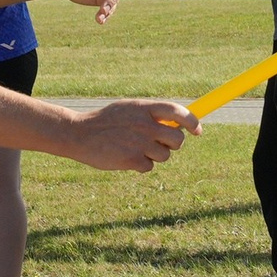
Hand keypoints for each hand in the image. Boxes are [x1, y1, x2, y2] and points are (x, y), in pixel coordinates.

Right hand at [68, 99, 197, 170]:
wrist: (79, 134)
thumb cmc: (106, 121)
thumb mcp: (129, 108)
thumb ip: (151, 114)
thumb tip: (179, 124)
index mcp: (145, 108)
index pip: (180, 113)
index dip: (193, 122)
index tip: (197, 131)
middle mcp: (146, 125)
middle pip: (177, 140)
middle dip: (171, 144)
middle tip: (157, 144)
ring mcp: (140, 143)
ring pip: (165, 156)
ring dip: (154, 156)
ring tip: (133, 148)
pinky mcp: (132, 160)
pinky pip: (149, 167)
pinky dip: (140, 166)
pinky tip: (124, 157)